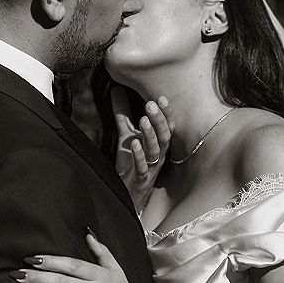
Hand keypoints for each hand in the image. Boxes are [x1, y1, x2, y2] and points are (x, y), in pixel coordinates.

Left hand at [112, 86, 173, 212]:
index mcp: (158, 144)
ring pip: (155, 150)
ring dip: (150, 135)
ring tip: (143, 120)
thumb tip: (116, 90)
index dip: (166, 113)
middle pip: (165, 136)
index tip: (161, 97)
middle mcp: (159, 155)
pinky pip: (142, 167)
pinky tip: (133, 144)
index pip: (167, 126)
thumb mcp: (126, 135)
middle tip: (151, 104)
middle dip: (159, 120)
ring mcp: (151, 168)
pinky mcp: (140, 179)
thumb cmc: (131, 163)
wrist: (127, 192)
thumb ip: (123, 114)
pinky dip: (139, 155)